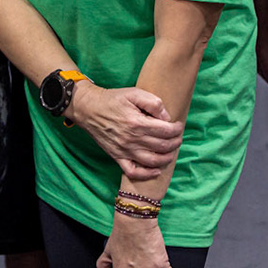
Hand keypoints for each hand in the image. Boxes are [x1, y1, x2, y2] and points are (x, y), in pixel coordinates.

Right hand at [68, 84, 182, 178]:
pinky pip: (134, 172)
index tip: (178, 126)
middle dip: (176, 142)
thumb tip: (166, 117)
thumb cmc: (112, 99)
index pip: (166, 131)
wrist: (88, 109)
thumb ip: (153, 103)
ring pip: (153, 161)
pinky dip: (147, 174)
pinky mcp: (117, 157)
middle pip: (163, 146)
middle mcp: (132, 139)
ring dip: (167, 158)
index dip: (177, 129)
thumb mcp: (133, 93)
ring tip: (171, 151)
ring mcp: (124, 150)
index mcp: (138, 122)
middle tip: (178, 137)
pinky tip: (156, 170)